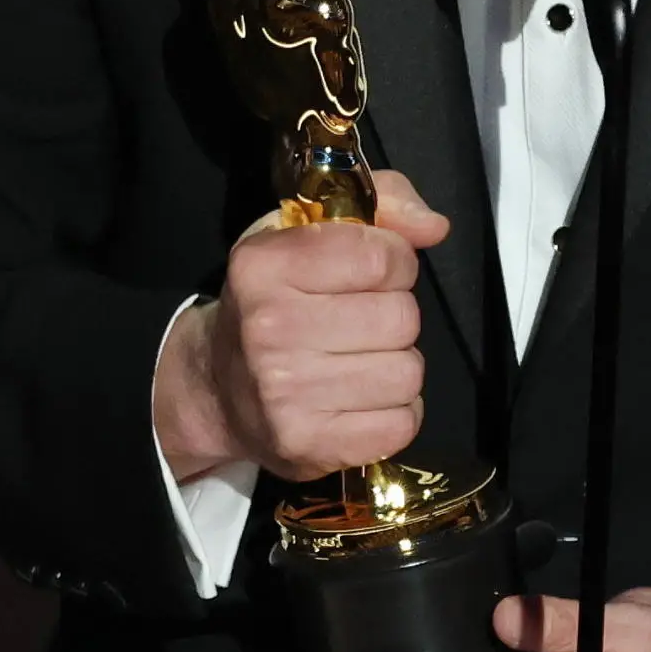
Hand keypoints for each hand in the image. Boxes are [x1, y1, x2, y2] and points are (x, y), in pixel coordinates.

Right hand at [153, 169, 449, 483]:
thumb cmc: (271, 299)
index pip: (381, 256)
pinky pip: (403, 424)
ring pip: (408, 372)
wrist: (216, 388)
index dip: (395, 261)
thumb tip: (434, 227)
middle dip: (393, 315)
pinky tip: (360, 399)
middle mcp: (270, 329)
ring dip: (396, 365)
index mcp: (265, 266)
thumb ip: (379, 204)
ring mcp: (287, 395)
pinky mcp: (308, 446)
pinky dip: (394, 412)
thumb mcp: (303, 231)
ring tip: (359, 361)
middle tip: (361, 321)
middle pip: (402, 317)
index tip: (376, 271)